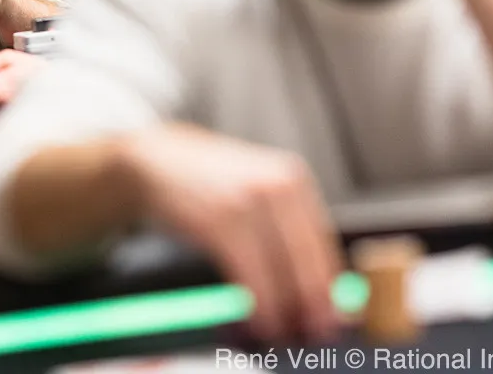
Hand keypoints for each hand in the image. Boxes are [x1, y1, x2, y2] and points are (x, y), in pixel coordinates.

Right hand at [117, 125, 342, 342]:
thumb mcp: (254, 188)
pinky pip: (252, 277)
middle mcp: (278, 186)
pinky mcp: (222, 222)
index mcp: (292, 178)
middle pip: (310, 261)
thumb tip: (314, 284)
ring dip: (285, 312)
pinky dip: (260, 306)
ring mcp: (250, 203)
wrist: (156, 159)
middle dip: (314, 305)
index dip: (331, 285)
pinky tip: (259, 321)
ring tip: (282, 331)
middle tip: (314, 333)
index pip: (324, 242)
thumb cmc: (207, 183)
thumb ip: (283, 227)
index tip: (336, 315)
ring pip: (282, 274)